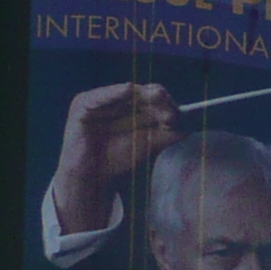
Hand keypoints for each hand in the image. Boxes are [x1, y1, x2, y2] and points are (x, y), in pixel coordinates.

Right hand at [47, 84, 181, 236]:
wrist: (92, 179)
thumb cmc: (118, 161)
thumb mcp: (148, 145)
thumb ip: (166, 134)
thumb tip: (188, 126)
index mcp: (130, 106)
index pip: (152, 97)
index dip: (166, 104)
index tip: (178, 117)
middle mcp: (114, 99)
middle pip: (142, 93)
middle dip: (159, 102)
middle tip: (172, 116)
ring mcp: (98, 100)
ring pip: (126, 93)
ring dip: (143, 97)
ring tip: (158, 104)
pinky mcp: (82, 105)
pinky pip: (100, 96)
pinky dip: (114, 93)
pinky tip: (128, 90)